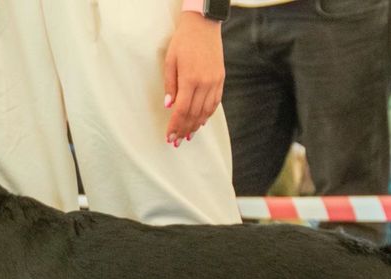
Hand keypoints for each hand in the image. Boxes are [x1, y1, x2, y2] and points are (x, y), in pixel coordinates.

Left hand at [163, 12, 224, 145]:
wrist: (203, 25)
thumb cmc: (184, 41)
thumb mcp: (170, 61)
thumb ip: (170, 85)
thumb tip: (169, 106)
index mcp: (189, 79)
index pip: (181, 110)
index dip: (175, 125)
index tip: (170, 136)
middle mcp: (204, 83)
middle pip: (193, 114)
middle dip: (184, 129)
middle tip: (177, 141)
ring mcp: (214, 82)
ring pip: (206, 111)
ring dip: (196, 125)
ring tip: (188, 135)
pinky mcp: (221, 79)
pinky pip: (215, 103)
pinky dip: (207, 114)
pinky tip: (201, 121)